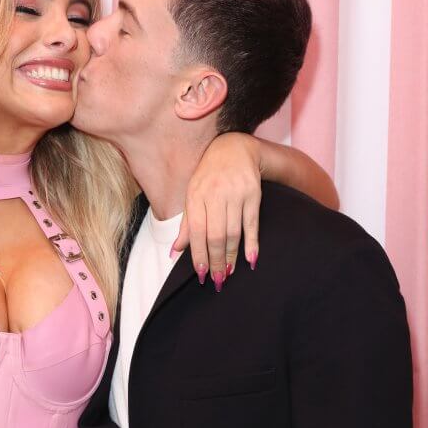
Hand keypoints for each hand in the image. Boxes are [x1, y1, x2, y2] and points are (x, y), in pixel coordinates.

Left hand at [173, 132, 260, 290]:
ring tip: (229, 272)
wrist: (234, 148)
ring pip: (233, 232)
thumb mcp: (192, 195)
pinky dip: (252, 243)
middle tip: (217, 279)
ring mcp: (235, 193)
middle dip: (216, 260)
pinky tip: (250, 259)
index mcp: (196, 195)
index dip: (199, 254)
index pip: (196, 231)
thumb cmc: (208, 176)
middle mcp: (215, 194)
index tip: (202, 273)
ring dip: (231, 256)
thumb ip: (186, 224)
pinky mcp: (253, 193)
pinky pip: (252, 223)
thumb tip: (174, 251)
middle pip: (216, 235)